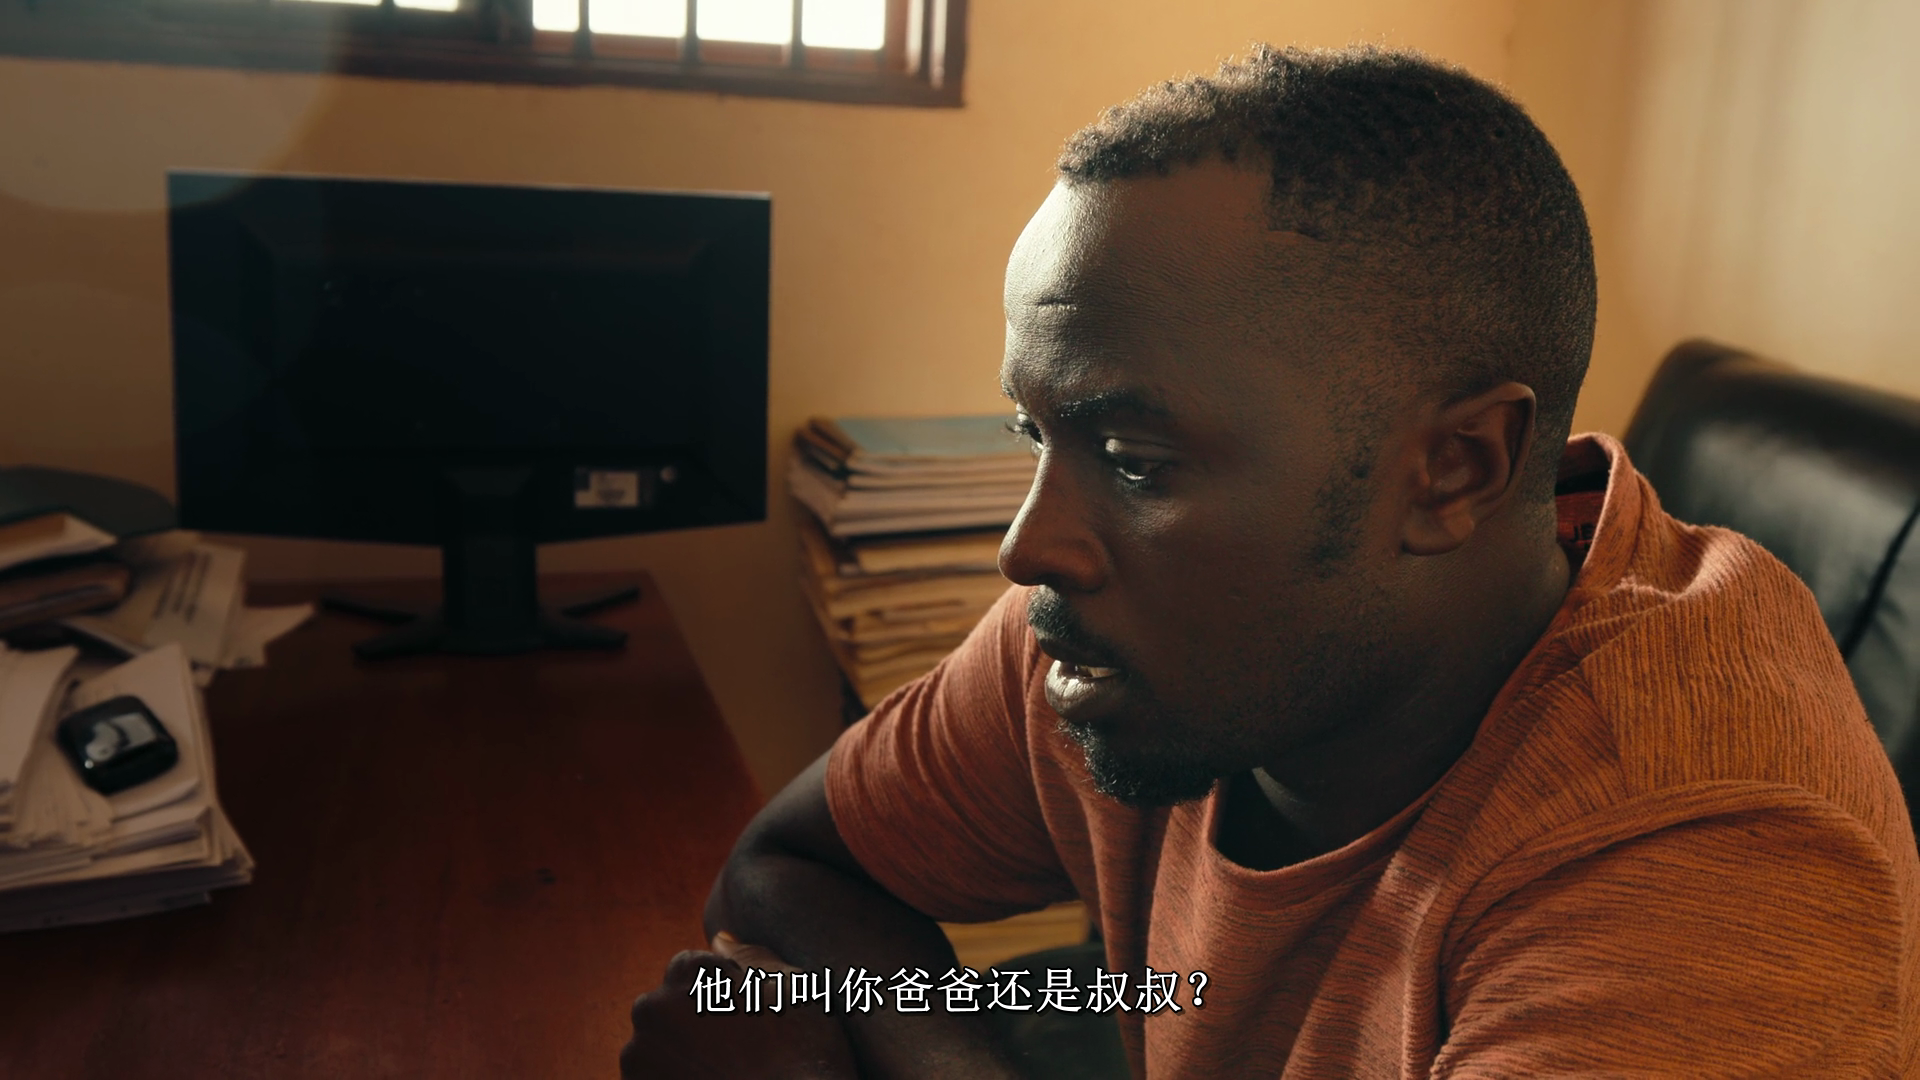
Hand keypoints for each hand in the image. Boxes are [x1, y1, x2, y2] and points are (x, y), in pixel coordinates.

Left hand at [620, 936, 857, 1079]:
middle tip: (734, 1054)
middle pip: (664, 1009)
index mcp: (691, 972)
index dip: (716, 994)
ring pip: (653, 1051)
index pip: (687, 968)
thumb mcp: (794, 990)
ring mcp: (639, 1061)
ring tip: (722, 1076)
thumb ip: (751, 957)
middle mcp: (655, 1010)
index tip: (741, 1023)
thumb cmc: (802, 1055)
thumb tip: (719, 940)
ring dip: (677, 1061)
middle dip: (689, 1025)